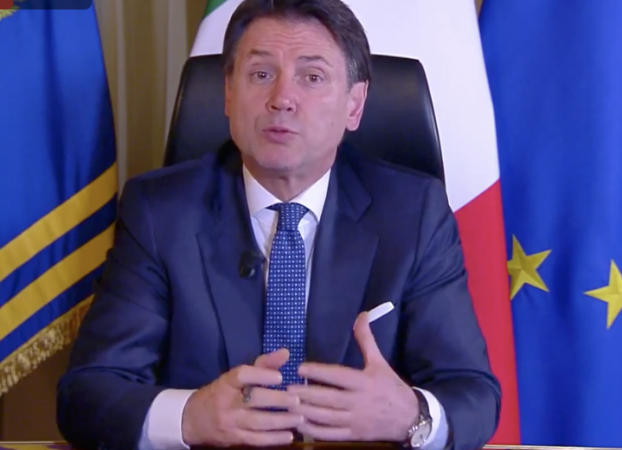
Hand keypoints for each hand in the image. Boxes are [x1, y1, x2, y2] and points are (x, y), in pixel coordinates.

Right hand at [181, 348, 303, 446]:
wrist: (192, 420)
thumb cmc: (220, 394)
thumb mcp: (235, 377)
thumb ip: (262, 365)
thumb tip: (286, 353)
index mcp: (226, 382)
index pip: (242, 375)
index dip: (261, 375)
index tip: (280, 377)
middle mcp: (227, 402)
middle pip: (254, 399)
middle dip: (278, 400)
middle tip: (297, 400)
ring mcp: (230, 422)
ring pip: (258, 422)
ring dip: (281, 421)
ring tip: (299, 418)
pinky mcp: (234, 439)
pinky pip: (256, 439)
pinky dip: (274, 438)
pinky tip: (289, 435)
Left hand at [288, 312, 418, 441]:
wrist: (410, 417)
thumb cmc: (390, 387)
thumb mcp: (379, 362)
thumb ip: (366, 340)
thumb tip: (361, 315)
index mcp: (364, 381)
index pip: (338, 376)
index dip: (318, 372)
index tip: (300, 368)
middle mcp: (358, 401)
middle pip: (328, 398)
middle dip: (306, 394)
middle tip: (286, 389)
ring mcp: (355, 420)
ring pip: (326, 417)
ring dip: (306, 411)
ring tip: (288, 404)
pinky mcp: (353, 435)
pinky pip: (330, 434)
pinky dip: (313, 430)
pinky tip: (300, 423)